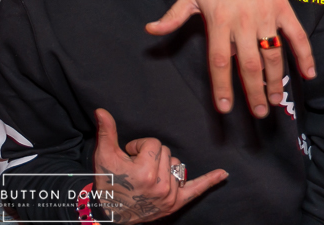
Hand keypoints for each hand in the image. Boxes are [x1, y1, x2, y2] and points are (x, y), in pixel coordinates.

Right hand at [92, 109, 226, 223]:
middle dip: (151, 155)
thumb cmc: (107, 182)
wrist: (111, 213)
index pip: (154, 144)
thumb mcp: (104, 156)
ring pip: (177, 165)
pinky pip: (196, 189)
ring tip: (148, 173)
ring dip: (165, 165)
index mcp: (145, 172)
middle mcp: (160, 184)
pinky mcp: (175, 203)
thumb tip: (101, 110)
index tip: (129, 155)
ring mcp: (170, 195)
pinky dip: (209, 181)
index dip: (139, 146)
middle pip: (167, 152)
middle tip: (136, 166)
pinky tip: (222, 173)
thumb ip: (106, 131)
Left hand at [146, 0, 315, 117]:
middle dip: (254, 92)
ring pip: (273, 54)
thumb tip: (150, 30)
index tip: (225, 108)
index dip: (222, 87)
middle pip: (249, 65)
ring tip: (274, 100)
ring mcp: (266, 15)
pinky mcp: (282, 8)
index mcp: (218, 21)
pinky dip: (305, 55)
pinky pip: (297, 35)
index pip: (220, 61)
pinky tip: (309, 74)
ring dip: (276, 80)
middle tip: (258, 114)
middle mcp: (243, 21)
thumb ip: (173, 17)